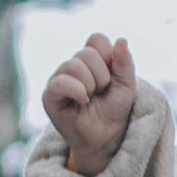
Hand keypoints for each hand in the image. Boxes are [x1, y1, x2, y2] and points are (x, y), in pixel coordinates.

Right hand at [43, 32, 138, 176]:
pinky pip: (60, 82)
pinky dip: (77, 91)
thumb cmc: (115, 111)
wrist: (107, 137)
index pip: (96, 39)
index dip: (109, 57)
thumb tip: (121, 39)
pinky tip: (82, 102)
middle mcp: (72, 66)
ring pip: (73, 65)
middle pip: (86, 53)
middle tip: (101, 93)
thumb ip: (125, 63)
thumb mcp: (127, 85)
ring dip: (90, 85)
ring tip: (90, 99)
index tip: (112, 77)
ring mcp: (59, 79)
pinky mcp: (49, 95)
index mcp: (89, 59)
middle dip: (102, 76)